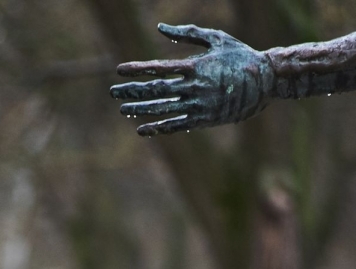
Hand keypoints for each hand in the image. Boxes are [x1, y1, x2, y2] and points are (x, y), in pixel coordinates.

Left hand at [111, 23, 274, 135]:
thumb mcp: (217, 38)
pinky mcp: (204, 120)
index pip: (159, 68)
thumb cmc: (241, 56)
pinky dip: (158, 127)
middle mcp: (195, 87)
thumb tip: (160, 28)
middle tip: (113, 91)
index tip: (119, 69)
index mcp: (196, 66)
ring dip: (140, 109)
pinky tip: (142, 129)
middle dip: (132, 91)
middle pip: (156, 90)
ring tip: (123, 110)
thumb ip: (188, 33)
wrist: (266, 81)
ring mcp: (199, 105)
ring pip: (163, 109)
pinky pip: (176, 125)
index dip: (138, 69)